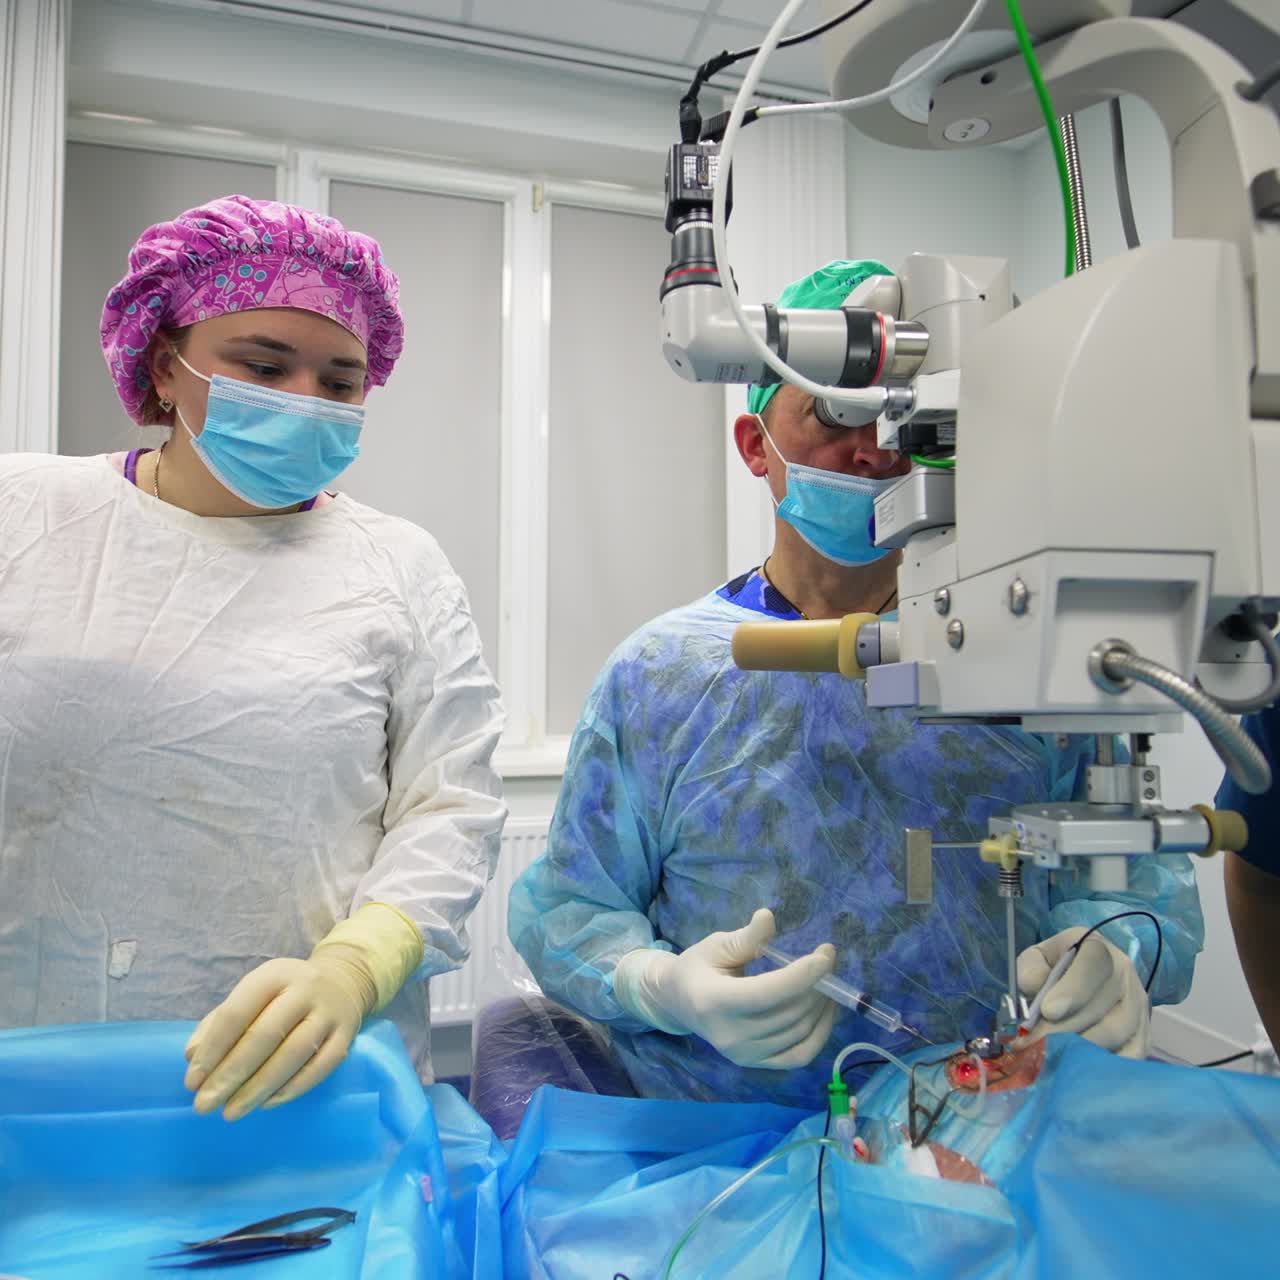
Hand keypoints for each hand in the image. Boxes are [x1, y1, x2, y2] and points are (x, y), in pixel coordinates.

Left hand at [184, 954, 373, 1120]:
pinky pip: (321, 1067)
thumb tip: (192, 1056)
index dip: (212, 1050)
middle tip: (205, 1105)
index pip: (237, 1013)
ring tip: (231, 1112)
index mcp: (274, 975)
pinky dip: (292, 1089)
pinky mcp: (347, 1034)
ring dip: (259, 1088)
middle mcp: (305, 988)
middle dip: (231, 1074)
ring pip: (294, 1054)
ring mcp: (329, 1012)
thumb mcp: (253, 994)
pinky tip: (267, 1103)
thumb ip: (220, 1022)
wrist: (342, 981)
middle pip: (265, 1035)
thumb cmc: (283, 994)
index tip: (191, 1083)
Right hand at [613, 908, 836, 1068]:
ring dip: (821, 1005)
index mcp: (714, 1001)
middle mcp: (729, 1035)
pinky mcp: (756, 1064)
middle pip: (788, 1013)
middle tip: (827, 959)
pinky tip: (824, 1009)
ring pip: (799, 1032)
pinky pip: (800, 1055)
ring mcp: (744, 1055)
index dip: (800, 975)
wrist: (680, 1003)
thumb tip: (768, 917)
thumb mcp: (716, 945)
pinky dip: (820, 1033)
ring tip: (826, 980)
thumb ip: (746, 937)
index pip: (766, 992)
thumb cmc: (699, 968)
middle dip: (817, 984)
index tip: (825, 955)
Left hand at [1017, 926, 1149, 1057]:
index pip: (1093, 966)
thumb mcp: (1038, 957)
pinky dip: (1101, 1066)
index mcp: (1097, 949)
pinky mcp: (1144, 1036)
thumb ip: (1031, 968)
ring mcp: (1139, 1007)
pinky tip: (1075, 1068)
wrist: (1090, 978)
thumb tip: (1033, 986)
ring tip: (1047, 1056)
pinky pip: (1129, 1056)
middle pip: (1100, 1009)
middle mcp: (1125, 976)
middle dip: (1061, 1030)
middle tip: (1031, 1044)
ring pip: (1114, 1035)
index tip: (1047, 1011)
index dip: (1072, 990)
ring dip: (1078, 1050)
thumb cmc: (1058, 966)